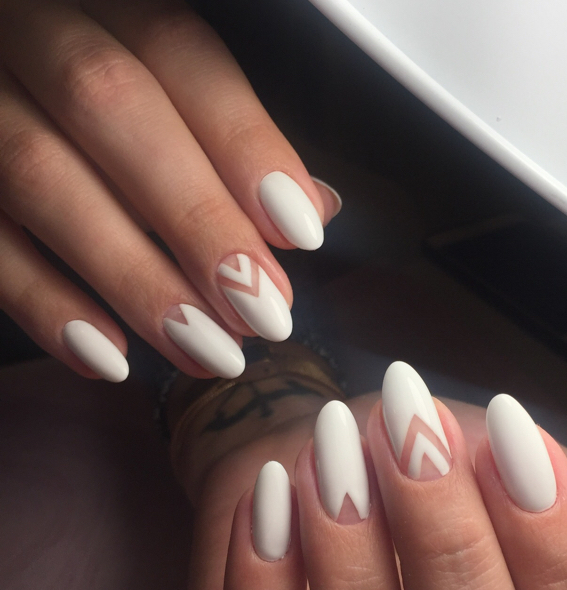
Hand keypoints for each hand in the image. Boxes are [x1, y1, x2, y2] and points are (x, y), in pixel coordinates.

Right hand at [0, 0, 338, 381]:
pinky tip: (110, 355)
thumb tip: (314, 206)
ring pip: (38, 175)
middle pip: (111, 106)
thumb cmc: (110, 113)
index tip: (300, 232)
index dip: (246, 145)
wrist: (10, 94)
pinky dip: (44, 304)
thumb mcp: (173, 98)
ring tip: (205, 347)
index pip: (180, 55)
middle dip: (197, 220)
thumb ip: (235, 145)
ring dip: (134, 277)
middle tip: (261, 309)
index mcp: (106, 9)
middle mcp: (33, 35)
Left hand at [186, 365, 566, 589]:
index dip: (562, 560)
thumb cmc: (421, 462)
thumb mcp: (512, 471)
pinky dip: (265, 582)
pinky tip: (274, 493)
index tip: (514, 439)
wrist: (321, 447)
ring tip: (335, 455)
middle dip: (450, 551)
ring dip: (352, 563)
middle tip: (411, 434)